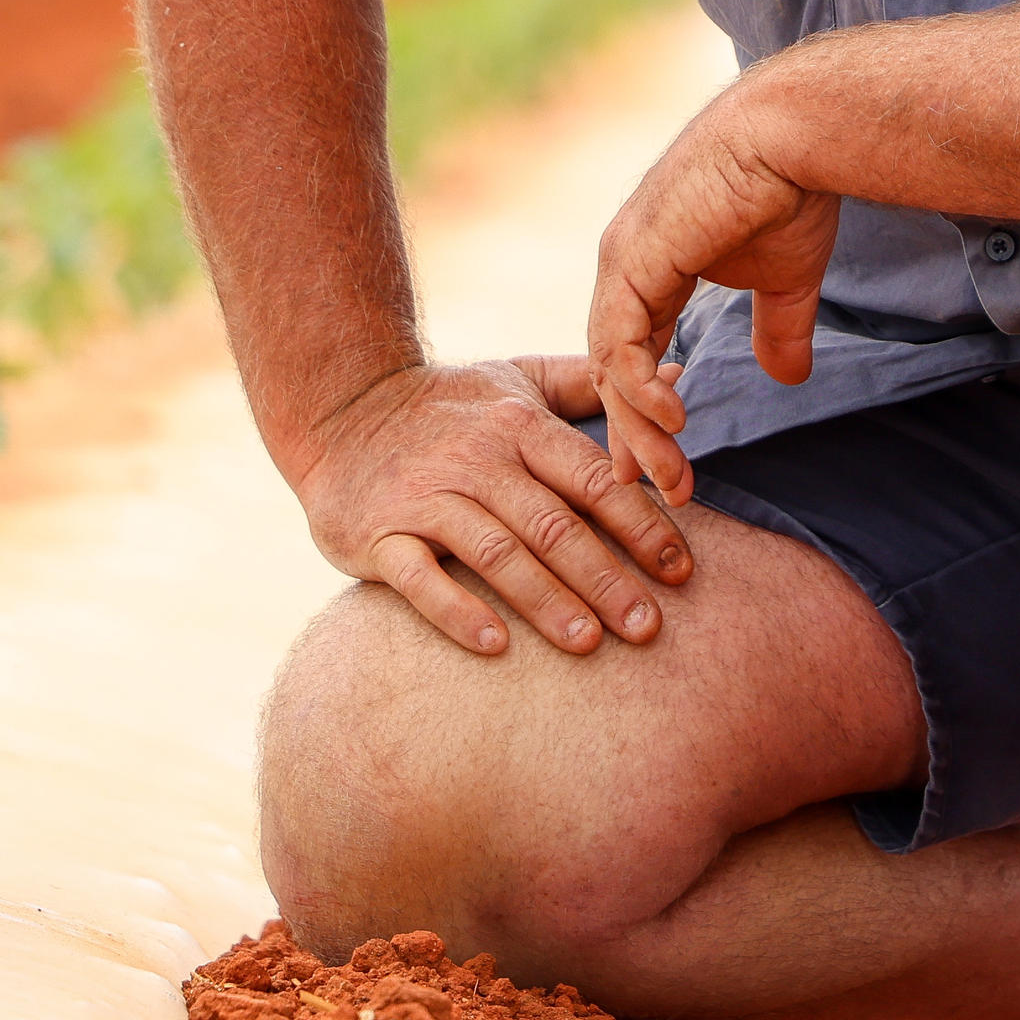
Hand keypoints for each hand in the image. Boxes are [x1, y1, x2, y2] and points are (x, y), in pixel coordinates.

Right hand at [296, 356, 694, 657]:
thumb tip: (675, 373)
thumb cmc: (449, 406)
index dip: (642, 525)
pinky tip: (496, 646)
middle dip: (606, 579)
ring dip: (546, 601)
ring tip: (589, 643)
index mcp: (519, 427)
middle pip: (554, 525)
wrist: (339, 409)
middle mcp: (477, 461)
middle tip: (648, 628)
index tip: (681, 571)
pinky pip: (419, 578)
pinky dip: (457, 611)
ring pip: (496, 553)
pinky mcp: (378, 535)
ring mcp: (425, 499)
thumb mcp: (518, 381)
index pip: (594, 480)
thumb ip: (593, 385)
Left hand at [583, 82, 845, 499]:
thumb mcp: (784, 281)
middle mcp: (624, 268)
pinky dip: (641, 390)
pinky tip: (674, 421)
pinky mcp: (631, 263)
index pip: (631, 354)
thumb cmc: (791, 192)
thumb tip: (787, 379)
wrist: (795, 139)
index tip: (663, 465)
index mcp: (650, 269)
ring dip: (641, 428)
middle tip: (664, 490)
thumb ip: (776, 330)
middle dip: (637, 436)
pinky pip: (618, 346)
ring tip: (672, 474)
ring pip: (612, 367)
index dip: (645, 412)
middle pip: (613, 370)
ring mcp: (621, 264)